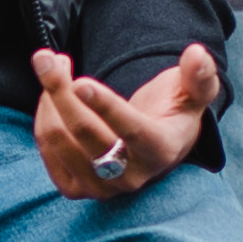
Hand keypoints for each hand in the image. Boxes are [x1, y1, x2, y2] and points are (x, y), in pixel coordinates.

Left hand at [31, 43, 216, 203]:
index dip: (105, 106)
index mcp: (161, 150)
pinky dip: (43, 118)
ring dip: (48, 97)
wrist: (154, 149)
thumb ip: (199, 75)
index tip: (80, 82)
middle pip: (84, 131)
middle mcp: (130, 176)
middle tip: (47, 57)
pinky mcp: (75, 188)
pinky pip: (48, 151)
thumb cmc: (173, 114)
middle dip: (59, 89)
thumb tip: (196, 54)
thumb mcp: (194, 93)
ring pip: (59, 139)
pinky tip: (51, 96)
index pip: (130, 130)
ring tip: (53, 68)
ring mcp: (101, 187)